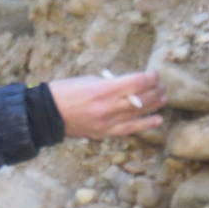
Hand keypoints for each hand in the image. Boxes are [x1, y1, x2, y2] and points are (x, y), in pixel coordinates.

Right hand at [48, 71, 166, 139]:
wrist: (45, 114)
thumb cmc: (62, 92)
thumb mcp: (86, 80)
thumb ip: (108, 84)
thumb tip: (126, 86)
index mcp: (103, 89)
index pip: (138, 82)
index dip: (150, 77)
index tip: (153, 74)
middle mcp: (109, 107)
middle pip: (143, 98)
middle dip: (155, 90)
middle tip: (161, 85)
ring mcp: (108, 122)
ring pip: (140, 113)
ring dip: (155, 104)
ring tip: (163, 98)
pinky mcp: (104, 133)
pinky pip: (130, 129)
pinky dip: (146, 124)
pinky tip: (157, 119)